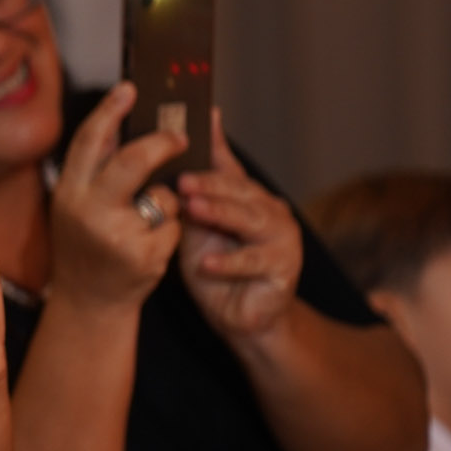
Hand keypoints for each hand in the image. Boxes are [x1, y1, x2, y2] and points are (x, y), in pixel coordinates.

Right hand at [47, 83, 186, 310]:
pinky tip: (151, 247)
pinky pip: (174, 225)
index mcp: (69, 193)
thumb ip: (96, 170)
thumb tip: (125, 125)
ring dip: (166, 203)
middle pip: (133, 160)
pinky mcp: (144, 256)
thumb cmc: (87, 247)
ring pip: (163, 195)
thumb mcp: (77, 205)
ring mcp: (117, 235)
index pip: (89, 142)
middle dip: (163, 144)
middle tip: (180, 138)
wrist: (88, 302)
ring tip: (145, 223)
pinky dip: (170, 231)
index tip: (130, 88)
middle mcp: (88, 211)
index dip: (110, 111)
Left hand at [177, 109, 300, 341]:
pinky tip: (207, 262)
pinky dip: (229, 262)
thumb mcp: (197, 229)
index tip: (190, 134)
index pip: (228, 170)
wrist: (238, 315)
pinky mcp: (284, 268)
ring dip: (220, 213)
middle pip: (240, 191)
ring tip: (194, 209)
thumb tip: (166, 164)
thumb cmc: (215, 269)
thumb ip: (190, 199)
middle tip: (183, 180)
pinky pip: (254, 262)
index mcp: (249, 197)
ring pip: (251, 219)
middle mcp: (270, 210)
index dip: (212, 150)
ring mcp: (282, 238)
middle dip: (210, 184)